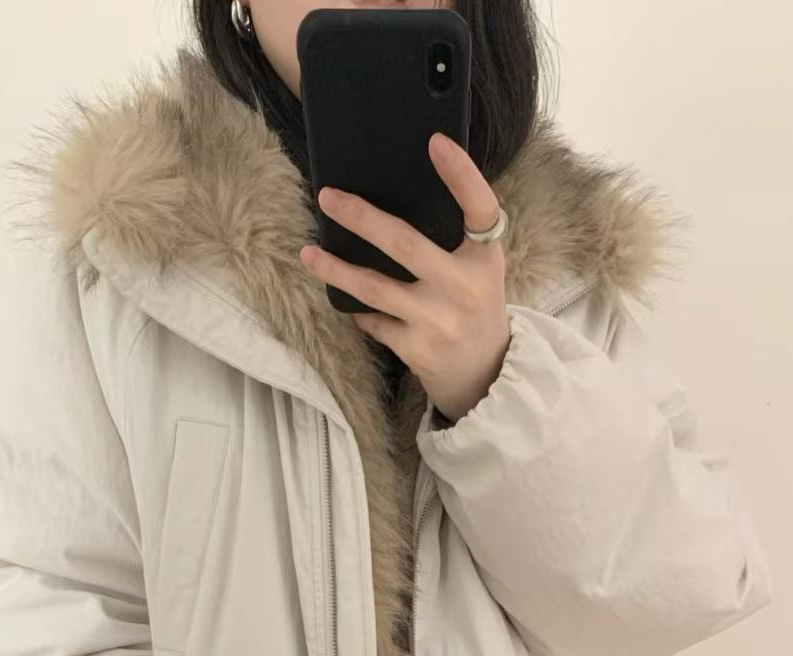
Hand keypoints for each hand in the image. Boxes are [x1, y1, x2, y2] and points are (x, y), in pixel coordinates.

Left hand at [298, 132, 511, 424]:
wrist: (485, 376)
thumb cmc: (474, 308)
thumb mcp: (480, 270)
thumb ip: (455, 239)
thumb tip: (398, 193)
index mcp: (484, 258)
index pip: (479, 207)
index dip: (461, 174)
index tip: (436, 142)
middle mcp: (464, 287)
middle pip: (404, 243)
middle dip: (360, 218)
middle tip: (327, 197)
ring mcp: (438, 320)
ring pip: (374, 288)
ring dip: (336, 270)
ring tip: (308, 254)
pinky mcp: (417, 349)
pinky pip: (373, 321)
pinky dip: (358, 310)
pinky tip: (347, 300)